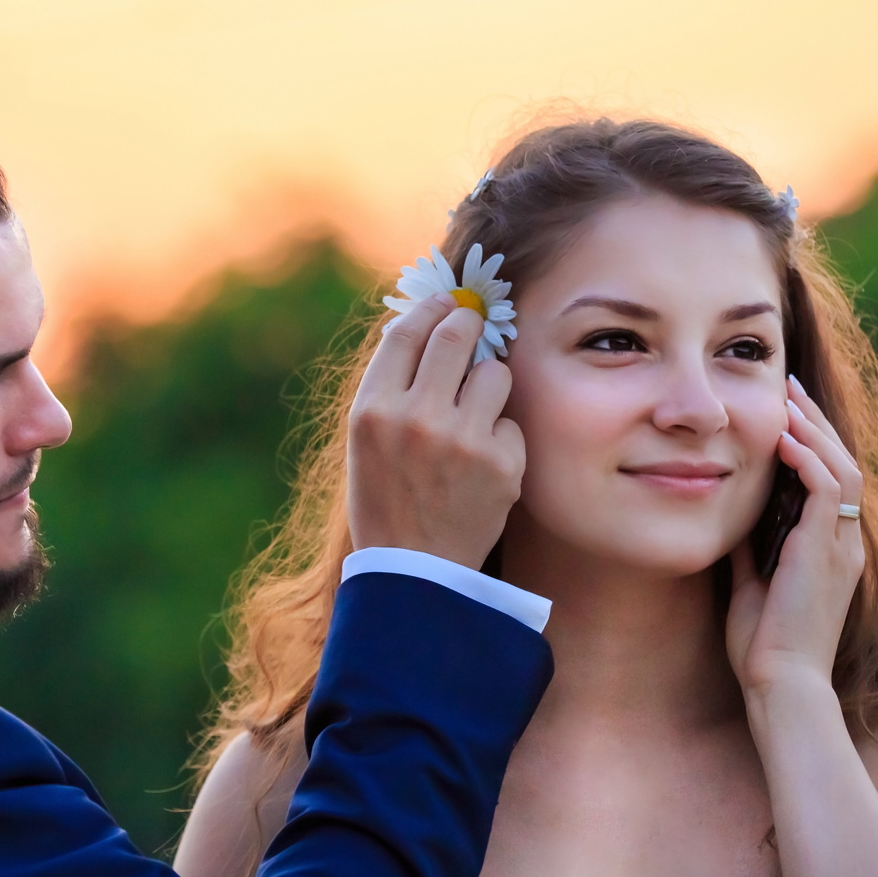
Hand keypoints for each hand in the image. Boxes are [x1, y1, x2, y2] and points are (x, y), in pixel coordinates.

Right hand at [346, 294, 524, 568]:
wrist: (414, 574)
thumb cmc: (387, 500)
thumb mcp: (367, 442)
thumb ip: (391, 387)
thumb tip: (427, 322)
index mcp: (371, 411)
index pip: (406, 333)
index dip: (430, 309)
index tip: (446, 302)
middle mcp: (414, 419)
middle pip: (456, 335)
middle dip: (470, 323)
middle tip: (474, 325)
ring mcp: (461, 440)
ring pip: (494, 373)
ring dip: (489, 383)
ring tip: (474, 413)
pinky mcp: (500, 463)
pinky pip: (511, 421)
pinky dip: (501, 436)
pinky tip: (482, 465)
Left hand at [726, 376, 864, 693]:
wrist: (780, 683)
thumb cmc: (763, 646)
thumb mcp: (751, 583)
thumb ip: (750, 548)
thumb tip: (730, 515)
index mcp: (829, 551)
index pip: (829, 481)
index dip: (810, 442)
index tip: (783, 411)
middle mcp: (843, 544)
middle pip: (841, 464)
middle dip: (815, 422)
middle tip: (789, 387)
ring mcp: (840, 547)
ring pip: (840, 469)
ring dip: (813, 431)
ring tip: (787, 399)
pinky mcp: (827, 551)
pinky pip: (827, 490)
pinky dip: (807, 458)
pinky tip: (783, 436)